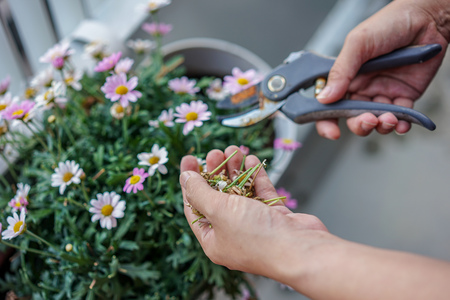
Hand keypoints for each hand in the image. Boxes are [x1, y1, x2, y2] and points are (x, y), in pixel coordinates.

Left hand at [180, 145, 326, 278]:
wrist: (300, 249)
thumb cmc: (256, 236)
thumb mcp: (218, 211)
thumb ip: (200, 192)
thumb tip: (185, 178)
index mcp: (213, 239)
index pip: (194, 207)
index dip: (190, 182)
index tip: (189, 159)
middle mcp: (232, 233)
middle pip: (217, 197)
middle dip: (215, 172)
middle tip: (214, 152)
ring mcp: (254, 224)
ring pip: (240, 192)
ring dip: (235, 170)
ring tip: (233, 150)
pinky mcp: (274, 216)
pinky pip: (260, 192)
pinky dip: (255, 176)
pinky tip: (251, 160)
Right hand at [316, 0, 449, 138]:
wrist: (428, 18)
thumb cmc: (390, 23)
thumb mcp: (358, 43)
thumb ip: (341, 71)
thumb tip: (325, 97)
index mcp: (345, 76)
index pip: (328, 104)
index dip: (327, 120)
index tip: (333, 131)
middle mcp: (362, 87)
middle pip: (352, 117)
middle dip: (359, 124)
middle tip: (367, 120)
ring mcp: (382, 93)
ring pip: (375, 121)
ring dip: (380, 126)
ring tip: (388, 118)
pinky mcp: (404, 96)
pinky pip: (400, 118)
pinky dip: (400, 125)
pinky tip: (401, 123)